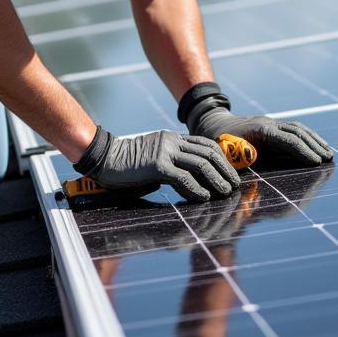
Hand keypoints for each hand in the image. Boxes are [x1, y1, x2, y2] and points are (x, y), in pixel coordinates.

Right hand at [73, 126, 240, 202]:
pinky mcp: (156, 165)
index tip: (231, 174)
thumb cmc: (126, 165)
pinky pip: (183, 177)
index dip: (222, 159)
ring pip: (200, 163)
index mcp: (172, 138)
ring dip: (216, 180)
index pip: (205, 145)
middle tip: (235, 185)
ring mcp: (164, 151)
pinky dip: (197, 188)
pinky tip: (204, 197)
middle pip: (208, 152)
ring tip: (226, 192)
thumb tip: (192, 184)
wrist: (102, 158)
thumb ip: (172, 167)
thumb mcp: (154, 161)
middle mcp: (171, 141)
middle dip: (225, 169)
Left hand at [179, 83, 332, 166]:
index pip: (287, 139)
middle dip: (313, 146)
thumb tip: (252, 163)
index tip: (317, 162)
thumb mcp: (222, 153)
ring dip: (314, 140)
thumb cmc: (215, 143)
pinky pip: (293, 129)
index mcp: (258, 130)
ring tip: (328, 153)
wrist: (210, 122)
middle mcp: (267, 123)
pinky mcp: (271, 127)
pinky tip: (316, 146)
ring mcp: (270, 123)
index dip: (303, 151)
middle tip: (328, 159)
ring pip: (298, 128)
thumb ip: (236, 160)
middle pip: (296, 132)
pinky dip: (307, 137)